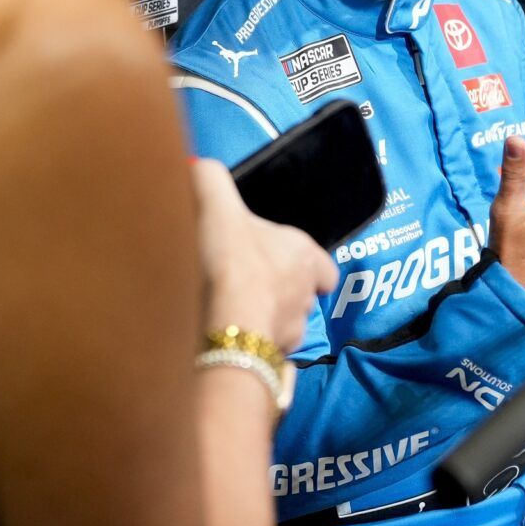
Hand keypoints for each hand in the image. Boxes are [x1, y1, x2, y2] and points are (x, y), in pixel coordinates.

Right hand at [190, 158, 337, 351]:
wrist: (224, 323)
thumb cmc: (230, 260)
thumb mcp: (217, 205)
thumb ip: (210, 180)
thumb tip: (200, 166)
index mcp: (303, 256)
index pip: (324, 268)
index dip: (308, 266)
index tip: (284, 264)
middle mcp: (304, 297)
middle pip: (301, 296)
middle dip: (280, 294)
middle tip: (247, 285)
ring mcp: (290, 333)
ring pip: (284, 328)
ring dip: (265, 323)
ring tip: (234, 316)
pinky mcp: (270, 359)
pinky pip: (265, 355)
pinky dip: (251, 348)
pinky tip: (227, 340)